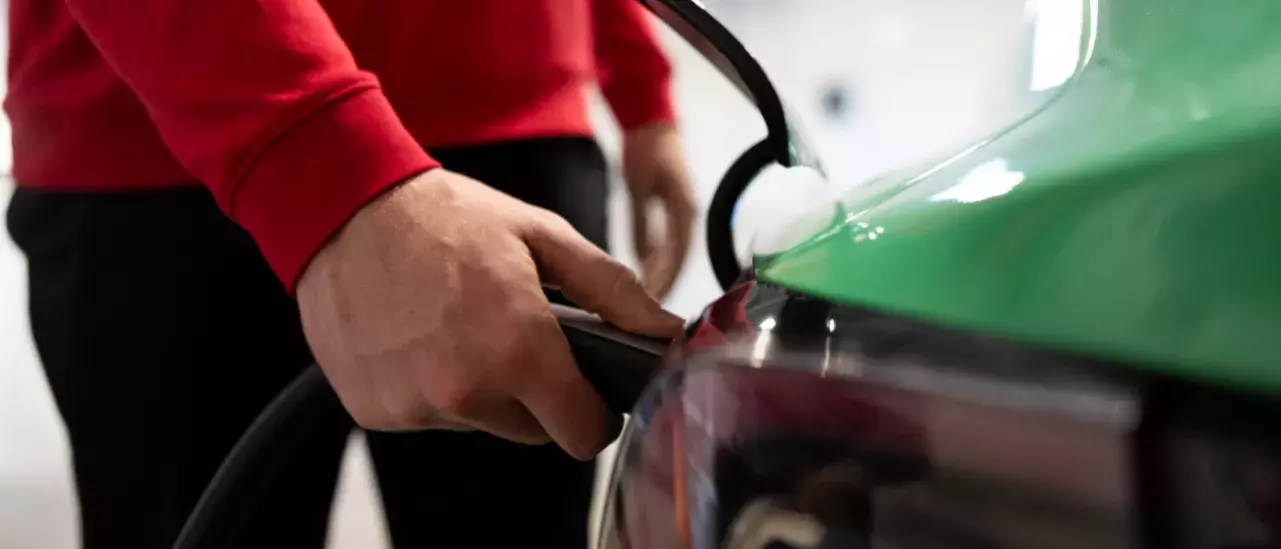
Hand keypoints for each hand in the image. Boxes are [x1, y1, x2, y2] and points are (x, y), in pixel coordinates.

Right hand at [296, 169, 683, 459]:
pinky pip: (428, 416)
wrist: (343, 209)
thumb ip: (613, 291)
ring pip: (480, 422)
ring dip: (481, 388)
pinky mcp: (376, 411)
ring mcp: (415, 405)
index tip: (587, 391)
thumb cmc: (448, 217)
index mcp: (518, 349)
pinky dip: (431, 388)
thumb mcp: (543, 237)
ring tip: (459, 325)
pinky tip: (418, 337)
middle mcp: (465, 389)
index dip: (595, 414)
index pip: (584, 435)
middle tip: (513, 334)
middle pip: (534, 431)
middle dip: (536, 394)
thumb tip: (666, 332)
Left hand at [622, 123, 695, 300]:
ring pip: (675, 255)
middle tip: (649, 315)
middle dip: (664, 286)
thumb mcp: (637, 185)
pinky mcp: (677, 215)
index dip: (665, 279)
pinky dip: (659, 263)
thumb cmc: (645, 149)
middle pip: (678, 260)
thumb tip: (643, 259)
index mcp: (684, 210)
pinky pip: (670, 246)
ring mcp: (685, 215)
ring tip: (647, 306)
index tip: (653, 302)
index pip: (677, 254)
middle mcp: (689, 215)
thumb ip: (640, 222)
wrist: (653, 125)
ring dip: (662, 278)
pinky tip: (646, 279)